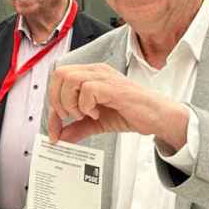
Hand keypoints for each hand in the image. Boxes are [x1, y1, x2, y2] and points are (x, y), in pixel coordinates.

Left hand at [47, 63, 188, 152]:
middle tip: (71, 117)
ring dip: (71, 102)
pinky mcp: (113, 86)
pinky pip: (87, 90)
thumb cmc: (131, 112)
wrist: (156, 117)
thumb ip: (77, 128)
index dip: (52, 106)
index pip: (59, 80)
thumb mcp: (96, 122)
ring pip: (70, 79)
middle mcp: (96, 71)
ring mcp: (104, 77)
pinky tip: (97, 114)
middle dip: (58, 100)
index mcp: (90, 75)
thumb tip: (59, 137)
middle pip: (59, 74)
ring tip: (84, 115)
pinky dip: (86, 105)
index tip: (56, 129)